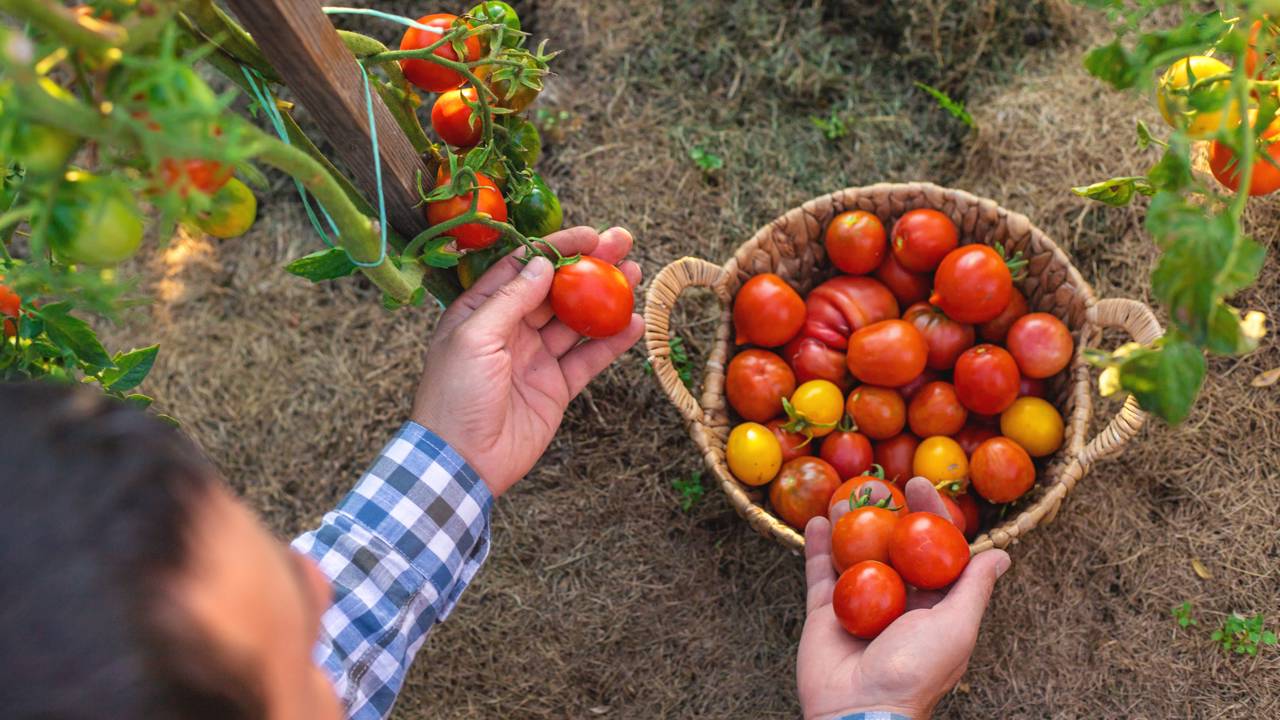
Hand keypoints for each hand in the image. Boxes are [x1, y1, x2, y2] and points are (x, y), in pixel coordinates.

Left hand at [412, 226, 643, 496]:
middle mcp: (510, 330)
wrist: (461, 462)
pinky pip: (588, 358)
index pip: (524, 267)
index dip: (557, 247)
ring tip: (637, 274)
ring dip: (606, 297)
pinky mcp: (556, 387)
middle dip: (590, 265)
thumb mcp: (474, 338)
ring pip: (577, 319)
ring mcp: (535, 358)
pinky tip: (634, 323)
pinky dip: (611, 341)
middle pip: (557, 288)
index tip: (589, 233)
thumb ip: (510, 299)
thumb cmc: (455, 395)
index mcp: (482, 312)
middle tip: (624, 243)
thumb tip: (542, 264)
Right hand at [797, 478, 1010, 719]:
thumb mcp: (956, 627)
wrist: (860, 710)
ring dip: (849, 523)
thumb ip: (973, 589)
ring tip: (843, 494)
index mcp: (932, 604)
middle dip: (886, 511)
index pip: (934, 549)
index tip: (920, 485)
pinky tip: (816, 522)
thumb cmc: (915, 672)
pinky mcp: (825, 612)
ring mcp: (858, 604)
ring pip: (854, 553)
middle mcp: (896, 600)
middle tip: (879, 481)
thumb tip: (1001, 556)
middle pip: (892, 545)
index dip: (930, 514)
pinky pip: (820, 573)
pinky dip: (817, 547)